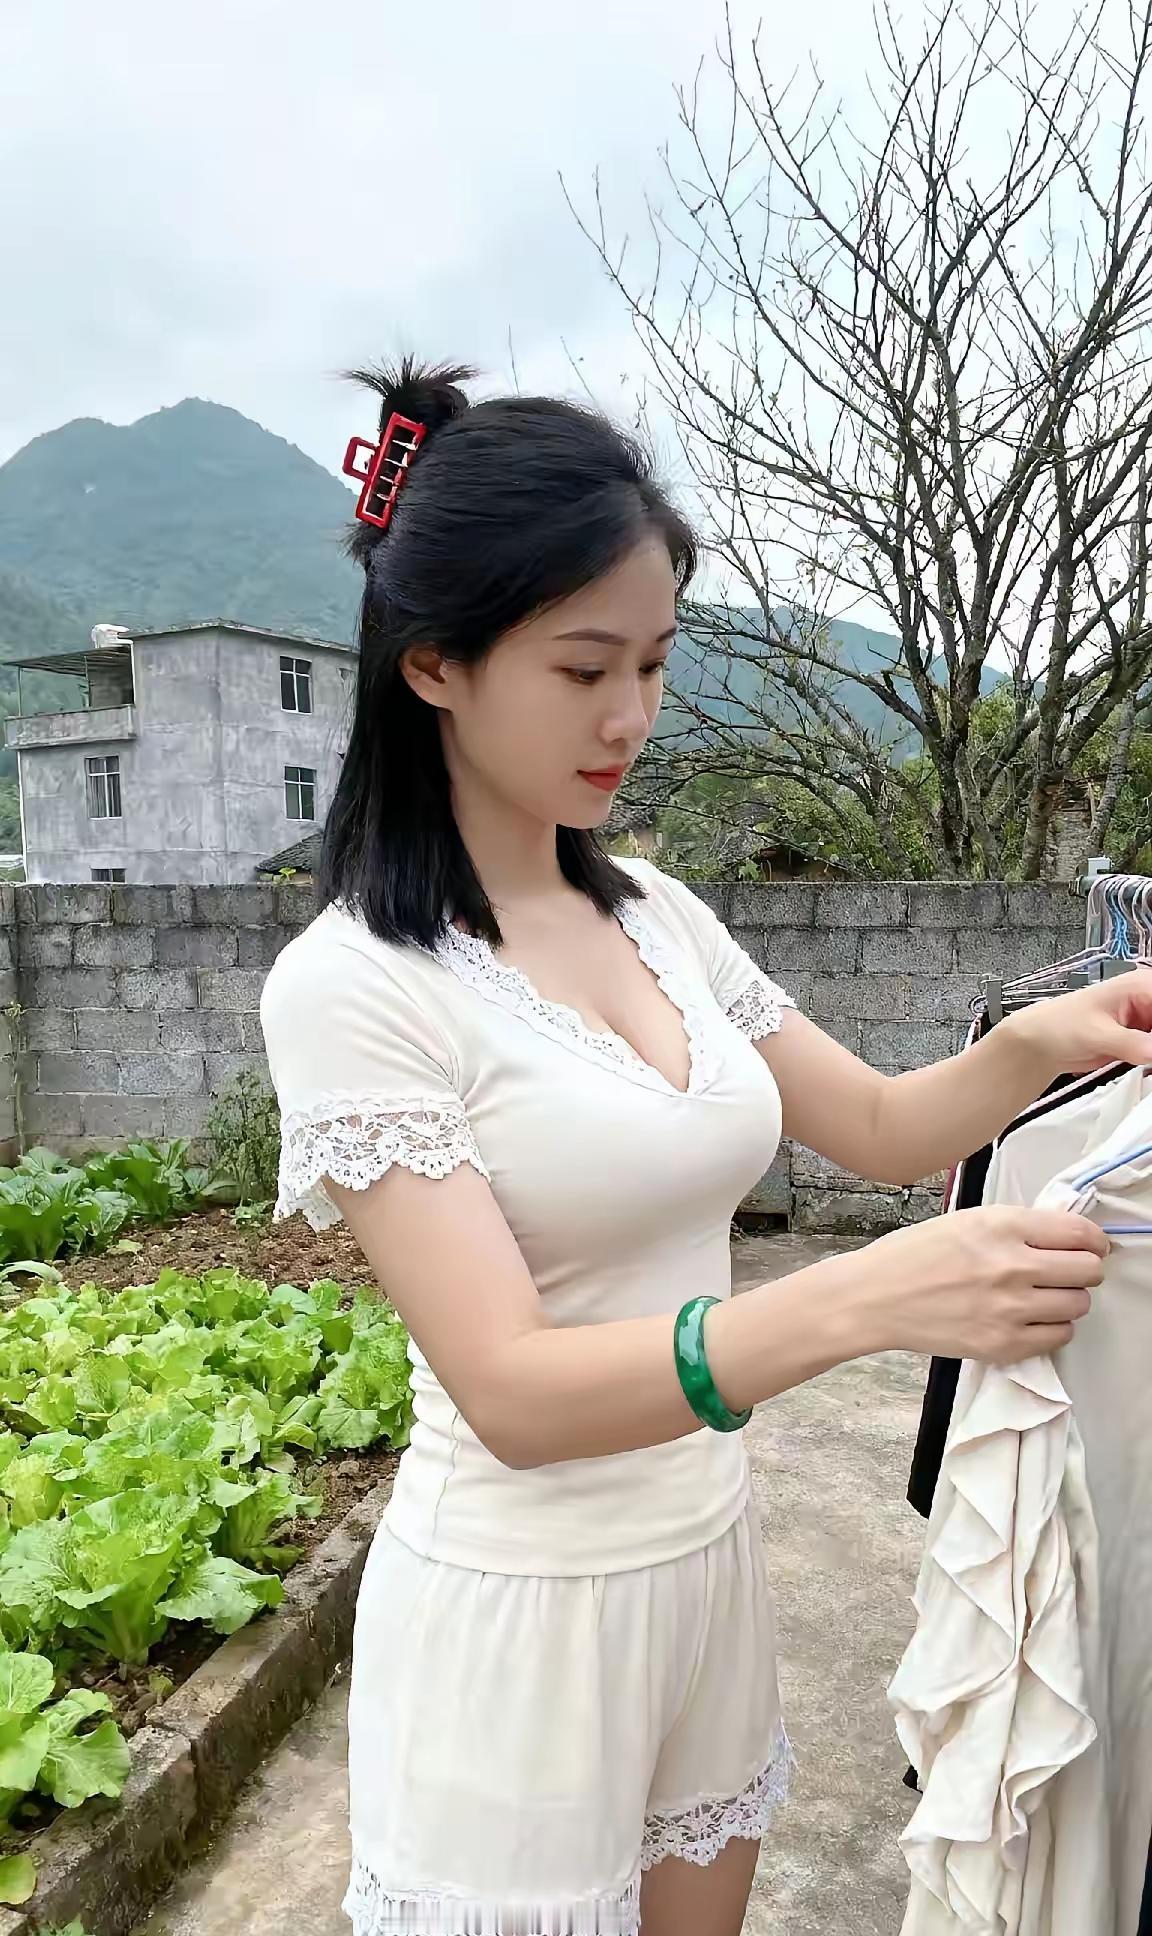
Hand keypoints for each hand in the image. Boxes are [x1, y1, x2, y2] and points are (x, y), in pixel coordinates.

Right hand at [857, 1205, 1107, 1363]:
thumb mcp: (968, 1220)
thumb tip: (1068, 1236)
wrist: (874, 1298)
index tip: (1091, 1247)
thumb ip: (1019, 1226)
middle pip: (1088, 1271)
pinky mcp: (1002, 1345)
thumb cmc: (915, 1254)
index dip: (1094, 1241)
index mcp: (1002, 1226)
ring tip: (1042, 1297)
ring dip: (1068, 1300)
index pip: (1080, 1235)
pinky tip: (1029, 1318)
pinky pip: (1059, 1337)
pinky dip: (1052, 1328)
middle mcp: (1012, 1266)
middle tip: (1066, 1272)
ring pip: (1078, 1306)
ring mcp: (1009, 1309)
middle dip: (1083, 1270)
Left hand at [1006, 964, 1151, 1077]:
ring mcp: (1143, 1021)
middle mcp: (1146, 1000)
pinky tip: (1146, 1068)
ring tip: (1141, 1060)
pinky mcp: (1139, 1040)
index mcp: (1139, 985)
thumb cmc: (1058, 1025)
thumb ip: (1132, 1044)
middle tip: (1147, 1055)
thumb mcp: (1098, 1034)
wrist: (1040, 1044)